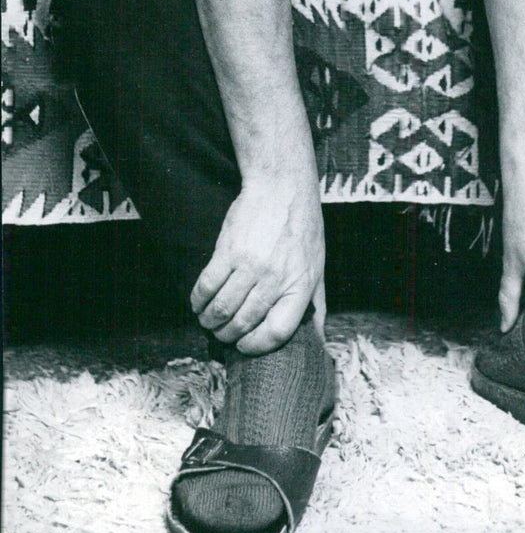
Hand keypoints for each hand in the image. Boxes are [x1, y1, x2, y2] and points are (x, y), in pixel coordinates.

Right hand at [190, 166, 325, 353]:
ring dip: (209, 321)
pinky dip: (198, 300)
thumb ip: (315, 303)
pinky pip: (207, 285)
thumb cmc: (302, 227)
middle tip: (221, 333)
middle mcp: (276, 278)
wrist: (282, 187)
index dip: (257, 346)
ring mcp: (251, 264)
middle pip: (244, 323)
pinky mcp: (228, 249)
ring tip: (208, 320)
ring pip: (221, 308)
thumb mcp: (318, 266)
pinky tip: (199, 303)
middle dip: (227, 335)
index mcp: (301, 284)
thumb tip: (318, 337)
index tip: (244, 346)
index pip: (278, 331)